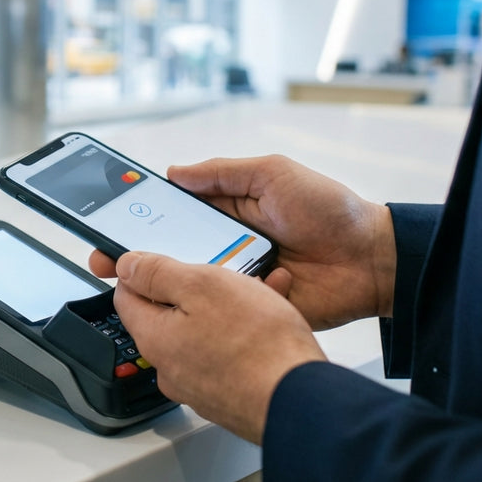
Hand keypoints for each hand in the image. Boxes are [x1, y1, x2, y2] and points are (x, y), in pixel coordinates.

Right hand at [89, 155, 395, 329]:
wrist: (373, 260)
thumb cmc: (331, 210)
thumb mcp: (274, 174)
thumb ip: (224, 173)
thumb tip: (176, 172)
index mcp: (229, 211)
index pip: (175, 214)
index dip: (142, 219)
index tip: (111, 224)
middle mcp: (229, 244)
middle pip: (174, 252)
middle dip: (140, 257)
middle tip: (108, 261)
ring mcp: (240, 277)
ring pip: (192, 284)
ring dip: (172, 283)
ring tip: (141, 284)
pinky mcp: (254, 307)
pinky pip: (223, 310)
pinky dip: (212, 306)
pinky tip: (199, 302)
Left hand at [114, 251, 324, 443]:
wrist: (300, 398)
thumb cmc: (257, 344)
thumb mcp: (202, 285)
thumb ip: (158, 273)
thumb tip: (127, 267)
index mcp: (155, 338)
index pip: (127, 298)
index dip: (140, 272)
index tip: (156, 260)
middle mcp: (171, 367)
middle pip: (168, 315)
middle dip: (194, 289)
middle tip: (222, 274)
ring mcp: (200, 385)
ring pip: (203, 331)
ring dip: (226, 307)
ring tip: (259, 290)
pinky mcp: (228, 394)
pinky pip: (227, 352)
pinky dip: (243, 332)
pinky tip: (270, 318)